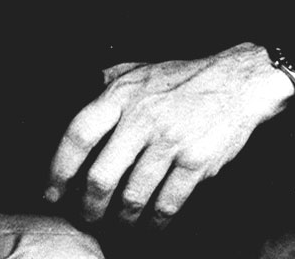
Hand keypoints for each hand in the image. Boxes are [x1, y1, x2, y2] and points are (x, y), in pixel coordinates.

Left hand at [44, 43, 293, 227]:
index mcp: (123, 94)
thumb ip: (112, 80)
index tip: (52, 192)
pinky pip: (167, 203)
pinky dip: (156, 221)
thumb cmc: (188, 78)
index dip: (59, 170)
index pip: (79, 135)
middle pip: (101, 176)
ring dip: (123, 217)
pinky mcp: (196, 161)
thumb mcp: (144, 69)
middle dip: (89, 206)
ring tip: (121, 222)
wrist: (241, 81)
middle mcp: (143, 117)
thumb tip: (80, 90)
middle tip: (88, 216)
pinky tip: (152, 224)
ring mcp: (170, 140)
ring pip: (133, 195)